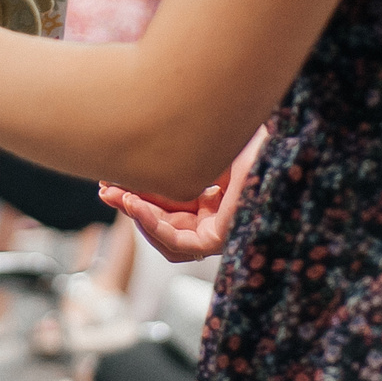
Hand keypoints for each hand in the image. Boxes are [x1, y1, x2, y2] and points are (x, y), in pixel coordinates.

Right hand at [100, 131, 261, 262]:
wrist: (278, 143)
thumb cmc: (252, 139)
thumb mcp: (207, 145)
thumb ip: (177, 154)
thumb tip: (140, 142)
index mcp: (215, 197)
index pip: (168, 203)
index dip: (139, 193)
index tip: (112, 179)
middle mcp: (216, 217)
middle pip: (162, 220)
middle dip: (129, 204)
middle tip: (103, 188)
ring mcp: (219, 232)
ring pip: (165, 236)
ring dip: (136, 216)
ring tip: (115, 195)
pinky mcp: (219, 240)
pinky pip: (177, 242)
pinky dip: (152, 224)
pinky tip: (135, 204)